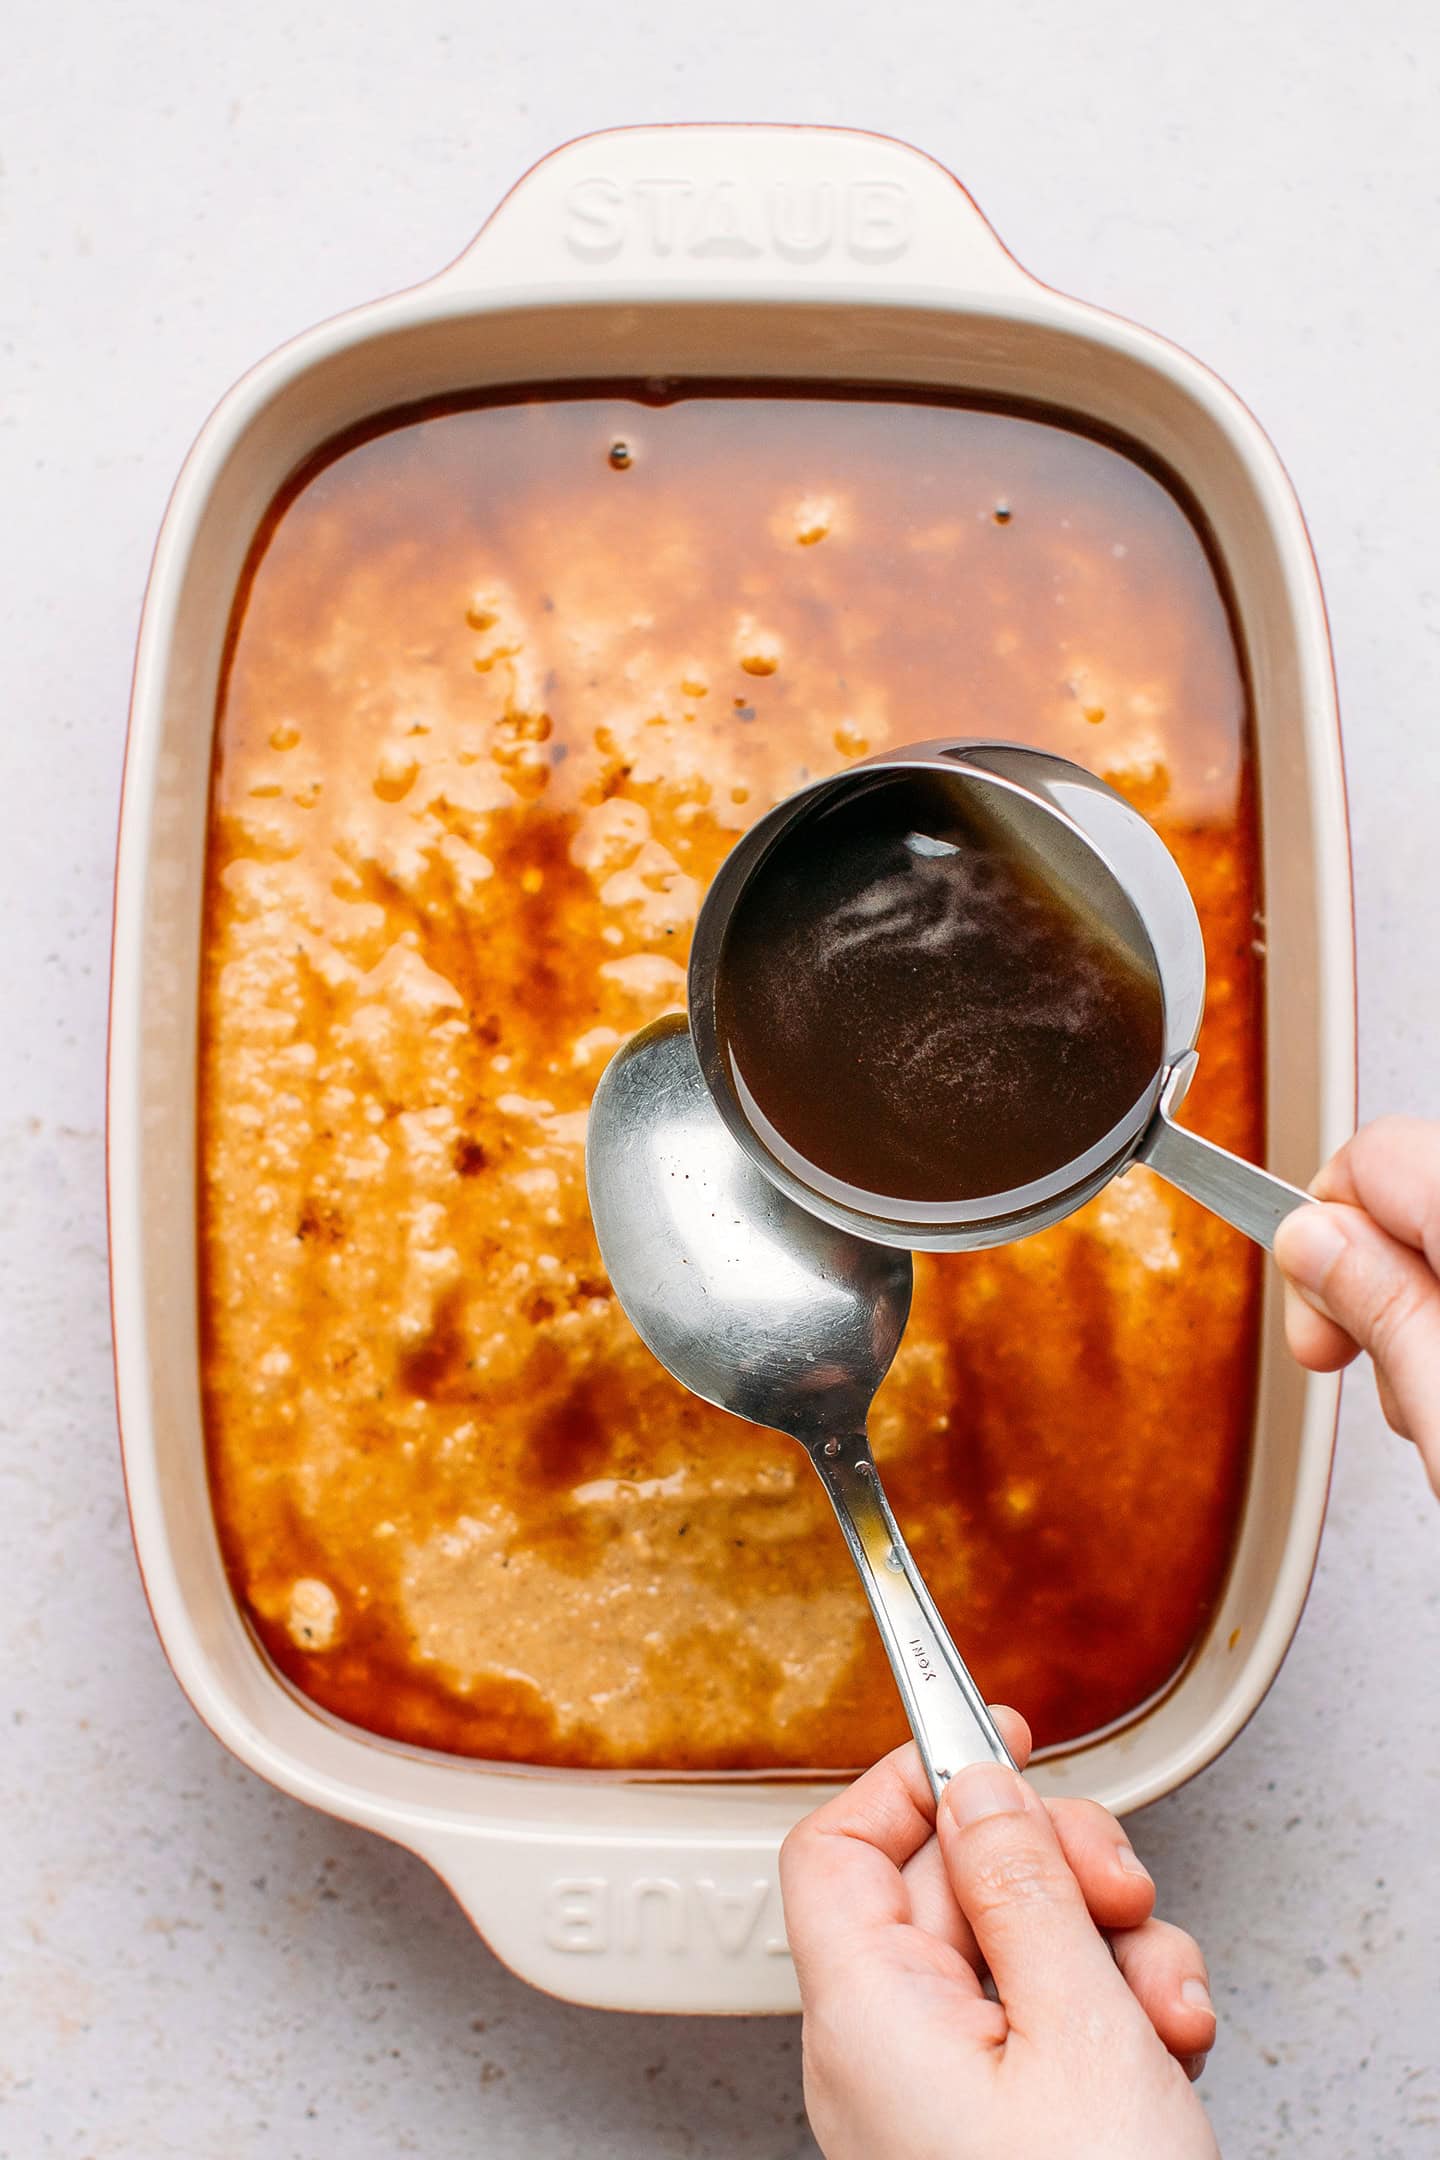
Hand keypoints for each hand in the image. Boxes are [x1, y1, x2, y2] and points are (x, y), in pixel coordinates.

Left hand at [781, 1711, 1217, 2159]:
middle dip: (1052, 1871)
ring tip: (1164, 2000)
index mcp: (864, 2014)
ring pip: (1012, 1952)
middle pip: (945, 1888)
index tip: (990, 1738)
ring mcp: (936, 2097)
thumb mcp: (1077, 2026)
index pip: (836, 1846)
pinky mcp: (992, 2131)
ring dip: (1105, 1948)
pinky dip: (1111, 2014)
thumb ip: (1022, 1886)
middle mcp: (881, 2052)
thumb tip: (977, 1783)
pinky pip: (1039, 2026)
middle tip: (1119, 1888)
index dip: (910, 1779)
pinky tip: (1166, 2041)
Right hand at [1274, 1115, 1439, 1495]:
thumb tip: (1306, 1236)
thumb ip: (1374, 1306)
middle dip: (1368, 1279)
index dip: (1320, 1234)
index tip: (1315, 1316)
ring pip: (1437, 1235)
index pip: (1370, 1156)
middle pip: (1408, 1190)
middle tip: (1353, 1362)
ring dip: (1420, 1314)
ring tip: (1432, 1403)